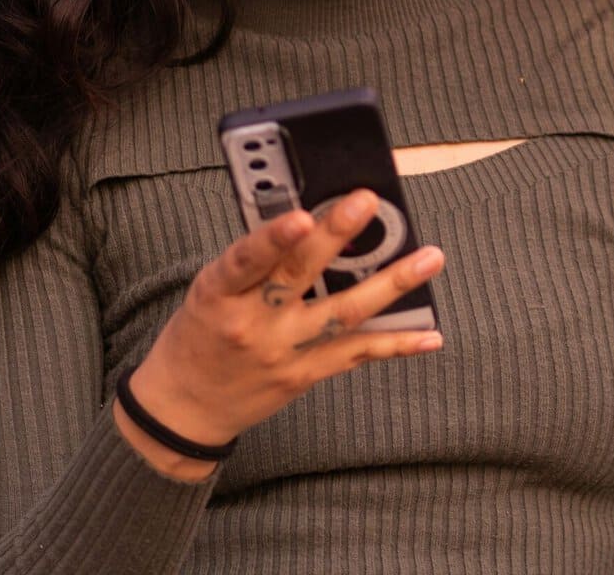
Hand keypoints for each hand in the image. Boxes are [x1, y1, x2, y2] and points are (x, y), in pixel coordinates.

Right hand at [118, 189, 444, 472]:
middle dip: (336, 236)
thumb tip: (309, 218)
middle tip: (368, 203)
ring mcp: (285, 351)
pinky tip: (430, 335)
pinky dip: (397, 343)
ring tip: (429, 258)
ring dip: (392, 284)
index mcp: (219, 294)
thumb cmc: (199, 335)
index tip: (302, 216)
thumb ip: (254, 260)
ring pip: (344, 314)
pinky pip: (357, 354)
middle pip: (300, 275)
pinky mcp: (306, 374)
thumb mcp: (210, 291)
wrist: (183, 409)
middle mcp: (253, 324)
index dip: (274, 238)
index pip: (245, 260)